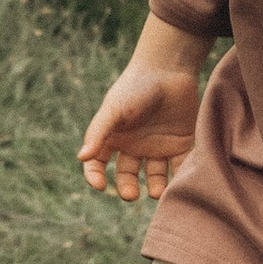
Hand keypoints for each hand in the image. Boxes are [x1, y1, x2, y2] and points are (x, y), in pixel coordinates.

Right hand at [78, 20, 204, 202]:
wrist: (170, 68)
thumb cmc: (136, 87)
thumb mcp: (114, 109)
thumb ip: (98, 132)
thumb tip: (81, 158)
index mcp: (114, 137)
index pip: (98, 164)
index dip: (95, 177)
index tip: (100, 186)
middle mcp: (134, 145)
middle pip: (127, 176)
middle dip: (127, 188)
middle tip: (131, 195)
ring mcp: (158, 146)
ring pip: (154, 177)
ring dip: (155, 187)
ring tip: (157, 192)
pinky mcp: (181, 144)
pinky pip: (179, 166)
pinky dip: (179, 176)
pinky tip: (177, 181)